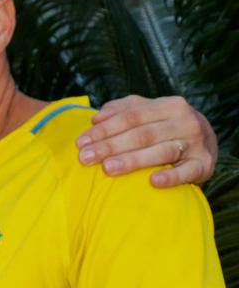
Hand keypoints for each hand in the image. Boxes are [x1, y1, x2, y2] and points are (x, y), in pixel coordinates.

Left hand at [78, 95, 217, 187]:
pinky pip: (186, 172)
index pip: (132, 117)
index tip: (81, 143)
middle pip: (142, 134)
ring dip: (133, 160)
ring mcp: (196, 143)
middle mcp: (185, 122)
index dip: (105, 129)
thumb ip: (123, 110)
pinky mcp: (203, 165)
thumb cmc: (166, 127)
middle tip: (86, 158)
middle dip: (111, 146)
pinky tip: (153, 182)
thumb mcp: (149, 112)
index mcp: (170, 105)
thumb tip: (97, 117)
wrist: (207, 143)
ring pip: (161, 151)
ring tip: (108, 169)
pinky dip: (171, 177)